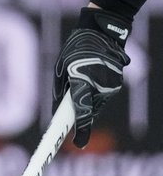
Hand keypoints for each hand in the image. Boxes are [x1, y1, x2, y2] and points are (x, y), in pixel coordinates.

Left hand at [53, 6, 130, 147]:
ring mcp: (111, 85)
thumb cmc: (76, 48)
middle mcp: (100, 85)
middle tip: (71, 103)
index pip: (82, 112)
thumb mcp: (60, 69)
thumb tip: (59, 111)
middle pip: (88, 112)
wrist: (104, 31)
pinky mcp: (117, 83)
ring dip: (87, 102)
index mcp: (83, 81)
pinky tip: (92, 79)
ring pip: (96, 105)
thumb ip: (60, 92)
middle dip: (79, 113)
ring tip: (82, 82)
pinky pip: (103, 97)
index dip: (81, 130)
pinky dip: (95, 95)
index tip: (80, 144)